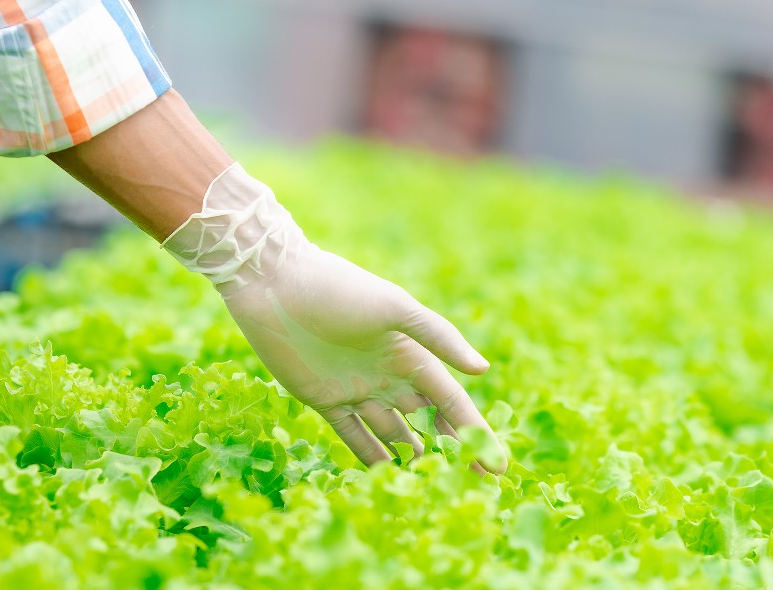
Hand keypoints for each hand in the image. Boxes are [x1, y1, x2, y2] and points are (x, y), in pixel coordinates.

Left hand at [162, 164, 505, 471]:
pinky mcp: (324, 399)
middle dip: (452, 450)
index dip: (474, 432)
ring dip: (413, 458)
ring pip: (393, 433)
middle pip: (427, 422)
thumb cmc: (341, 289)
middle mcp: (389, 375)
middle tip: (474, 483)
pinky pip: (353, 435)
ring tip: (433, 488)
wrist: (277, 284)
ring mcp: (358, 389)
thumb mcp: (396, 308)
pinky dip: (370, 456)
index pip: (450, 402)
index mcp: (411, 353)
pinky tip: (388, 478)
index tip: (496, 463)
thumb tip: (482, 369)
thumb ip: (439, 337)